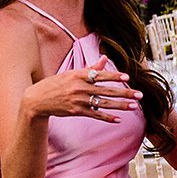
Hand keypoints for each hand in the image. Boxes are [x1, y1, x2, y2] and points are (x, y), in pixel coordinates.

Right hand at [23, 55, 138, 124]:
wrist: (37, 100)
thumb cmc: (56, 84)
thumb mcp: (71, 73)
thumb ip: (90, 68)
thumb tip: (105, 58)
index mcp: (79, 75)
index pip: (100, 75)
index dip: (114, 76)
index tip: (127, 77)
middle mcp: (80, 88)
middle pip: (106, 90)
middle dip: (124, 93)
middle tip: (139, 95)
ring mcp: (78, 101)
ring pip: (103, 104)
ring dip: (120, 106)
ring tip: (134, 106)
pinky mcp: (76, 111)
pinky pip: (95, 115)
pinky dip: (107, 117)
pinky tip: (119, 119)